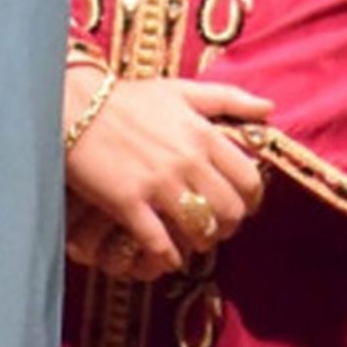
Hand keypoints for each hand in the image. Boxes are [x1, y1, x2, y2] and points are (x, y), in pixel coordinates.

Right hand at [62, 72, 270, 277]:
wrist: (76, 105)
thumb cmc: (130, 98)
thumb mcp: (181, 90)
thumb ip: (228, 99)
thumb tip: (269, 110)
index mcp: (203, 133)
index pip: (249, 179)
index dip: (251, 199)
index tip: (241, 204)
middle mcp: (187, 160)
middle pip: (230, 211)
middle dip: (228, 225)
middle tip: (216, 224)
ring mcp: (158, 184)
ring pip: (202, 231)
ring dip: (201, 242)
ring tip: (191, 238)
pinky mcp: (129, 203)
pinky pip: (161, 245)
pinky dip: (168, 256)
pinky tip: (164, 252)